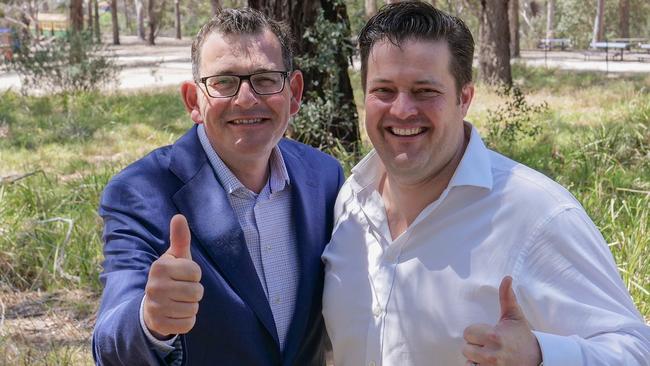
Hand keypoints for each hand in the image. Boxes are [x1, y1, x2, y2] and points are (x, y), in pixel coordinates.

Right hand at [143, 214, 203, 338]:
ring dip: (191, 306)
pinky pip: (188, 324)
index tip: (183, 276)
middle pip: (197, 292)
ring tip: (178, 301)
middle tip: (181, 290)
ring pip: (193, 308)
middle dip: (194, 292)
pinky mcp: (159, 325)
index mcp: (159, 267)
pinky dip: (187, 320)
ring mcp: (155, 307)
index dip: (194, 275)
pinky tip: (176, 314)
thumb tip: (179, 216)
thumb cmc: (170, 276)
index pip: (196, 273)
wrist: (151, 305)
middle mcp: (154, 287)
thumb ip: (180, 238)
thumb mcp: (175, 257)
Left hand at [462, 276, 541, 365]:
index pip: (467, 333)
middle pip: (466, 348)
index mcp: (494, 336)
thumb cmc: (522, 336)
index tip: (488, 334)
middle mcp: (492, 353)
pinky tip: (489, 364)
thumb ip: (507, 297)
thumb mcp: (514, 316)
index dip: (475, 333)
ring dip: (476, 359)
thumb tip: (507, 277)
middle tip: (489, 345)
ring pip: (469, 361)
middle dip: (475, 346)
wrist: (538, 359)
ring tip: (490, 355)